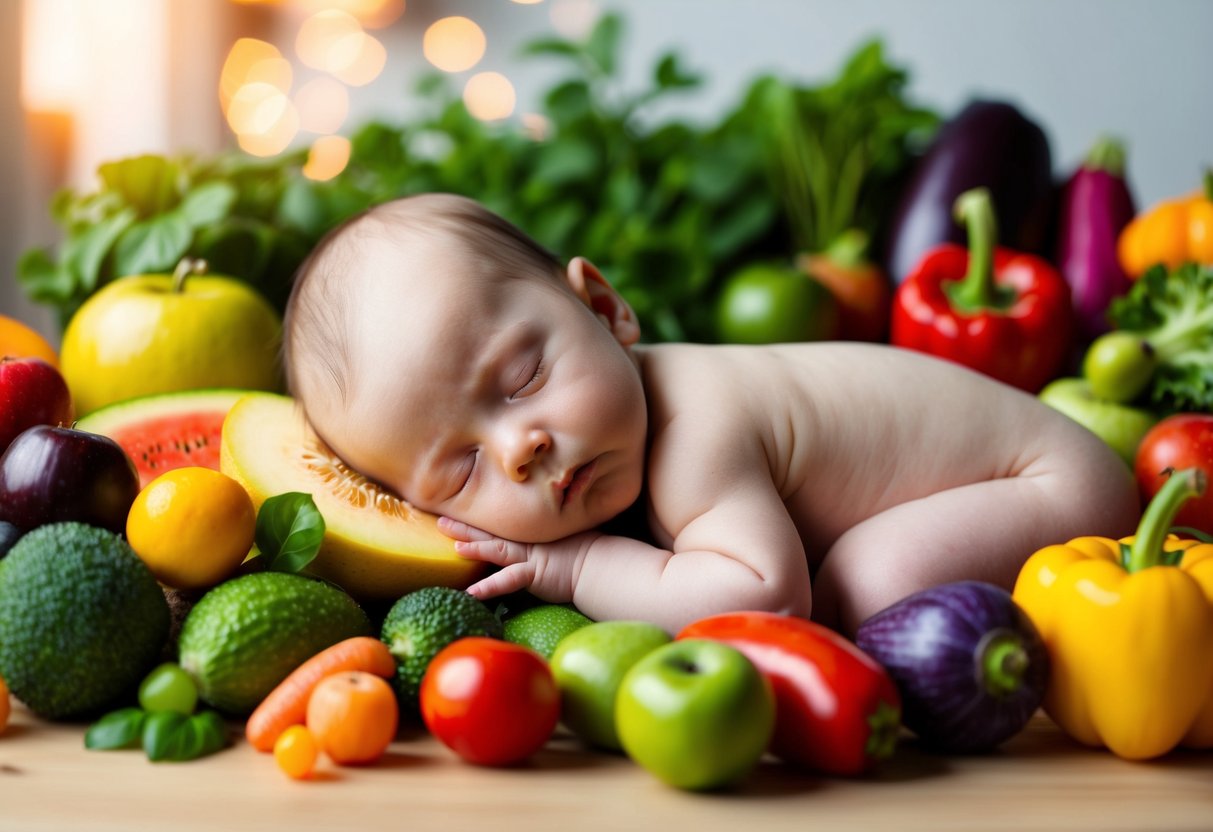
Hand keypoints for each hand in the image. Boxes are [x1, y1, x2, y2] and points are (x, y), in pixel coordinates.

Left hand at [438, 516, 598, 602]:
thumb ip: (547, 532)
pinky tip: (471, 594)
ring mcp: (528, 556)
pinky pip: (507, 580)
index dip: (477, 520)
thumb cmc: (586, 549)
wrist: (598, 563)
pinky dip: (489, 587)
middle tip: (439, 519)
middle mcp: (526, 541)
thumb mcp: (562, 534)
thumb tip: (541, 530)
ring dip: (473, 546)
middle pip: (490, 531)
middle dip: (464, 525)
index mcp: (529, 532)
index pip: (498, 525)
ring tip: (453, 546)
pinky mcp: (533, 573)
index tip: (456, 512)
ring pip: (495, 548)